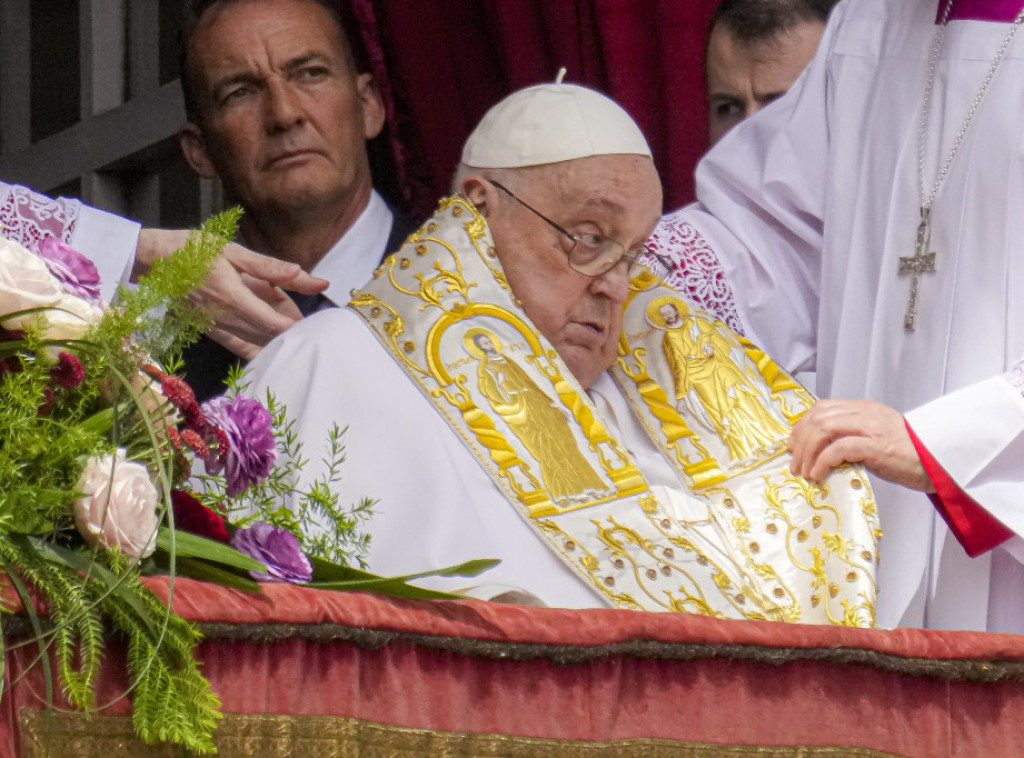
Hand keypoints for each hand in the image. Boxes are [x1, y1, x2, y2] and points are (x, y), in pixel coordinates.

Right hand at [134, 229, 327, 359]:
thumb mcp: (234, 251)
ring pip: (255, 342)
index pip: (273, 323)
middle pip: (268, 336)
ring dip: (276, 339)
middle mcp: (226, 318)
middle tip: (314, 328)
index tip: (316, 327)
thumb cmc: (194, 250)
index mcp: (234, 297)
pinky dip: (258, 346)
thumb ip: (269, 267)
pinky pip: (239, 345)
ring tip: (297, 331)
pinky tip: (271, 346)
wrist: (152, 261)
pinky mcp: (209, 331)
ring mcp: (216, 328)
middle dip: (291, 333)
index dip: (296, 329)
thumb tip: (301, 272)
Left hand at [787, 398, 933, 491]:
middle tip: (794, 460)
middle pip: (819, 417)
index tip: (794, 444)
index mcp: (864, 409)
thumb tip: (822, 451)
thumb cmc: (909, 455)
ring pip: (824, 429)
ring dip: (807, 451)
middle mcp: (866, 413)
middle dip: (801, 439)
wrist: (941, 462)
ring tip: (804, 471)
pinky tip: (818, 475)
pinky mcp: (876, 446)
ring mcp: (871, 428)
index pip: (824, 408)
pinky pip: (838, 449)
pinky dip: (822, 461)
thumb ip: (853, 437)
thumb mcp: (877, 437)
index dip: (804, 424)